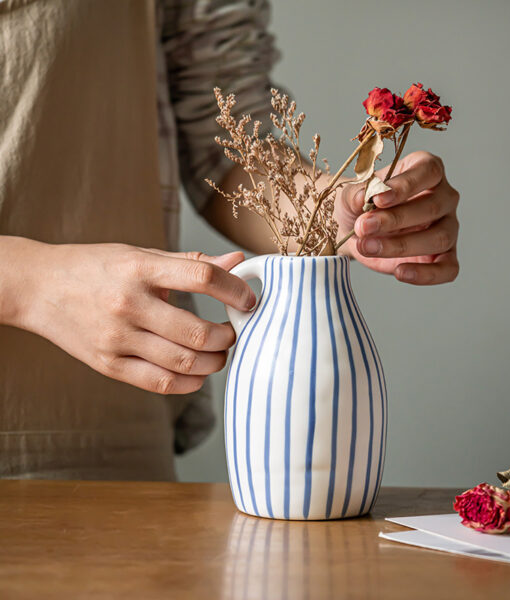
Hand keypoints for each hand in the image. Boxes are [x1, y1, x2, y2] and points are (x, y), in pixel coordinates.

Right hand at [18, 242, 254, 394]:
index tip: (247, 299)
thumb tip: (237, 262)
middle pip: (197, 332)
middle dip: (227, 336)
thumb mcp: (141, 255)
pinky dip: (189, 383)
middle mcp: (128, 304)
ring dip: (214, 362)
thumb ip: (191, 262)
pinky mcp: (108, 365)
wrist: (38, 287)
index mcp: (139, 269)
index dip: (234, 290)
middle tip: (232, 331)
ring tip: (219, 352)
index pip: (202, 277)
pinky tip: (197, 373)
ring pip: (183, 363)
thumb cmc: (95, 267)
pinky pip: (159, 383)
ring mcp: (116, 339)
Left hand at [335, 151, 459, 284]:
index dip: (405, 185)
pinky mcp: (444, 257)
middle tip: (363, 227)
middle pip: (433, 207)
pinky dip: (426, 274)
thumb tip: (365, 197)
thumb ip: (357, 195)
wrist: (354, 233)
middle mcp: (443, 197)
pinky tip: (400, 272)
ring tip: (368, 247)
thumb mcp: (350, 196)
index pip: (428, 171)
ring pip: (439, 238)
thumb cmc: (358, 206)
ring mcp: (447, 228)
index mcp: (426, 170)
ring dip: (402, 245)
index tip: (378, 199)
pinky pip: (447, 268)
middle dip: (395, 219)